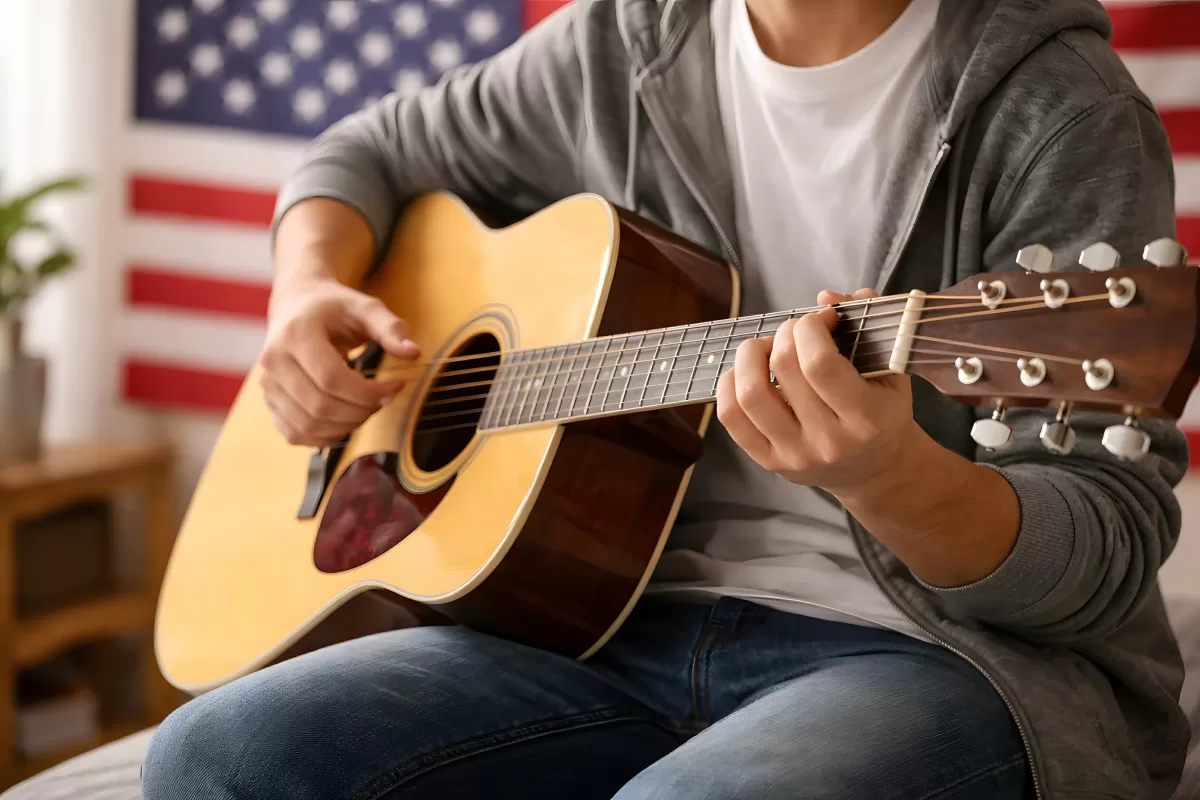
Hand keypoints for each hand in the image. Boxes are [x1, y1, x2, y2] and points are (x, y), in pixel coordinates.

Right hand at [260, 278, 418, 446]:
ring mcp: (267, 384)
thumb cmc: (334, 307)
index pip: (331, 379)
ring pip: (308, 426)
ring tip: (367, 406)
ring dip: (347, 426)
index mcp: (295, 334)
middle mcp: (273, 361)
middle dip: (361, 411)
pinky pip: (297, 434)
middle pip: (320, 406)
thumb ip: (391, 328)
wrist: (297, 303)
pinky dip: (326, 436)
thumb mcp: (366, 307)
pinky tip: (346, 418)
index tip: (396, 386)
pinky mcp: (269, 402)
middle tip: (384, 398)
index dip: (369, 392)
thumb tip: (413, 353)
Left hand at [715, 288, 920, 499]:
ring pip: (750, 394)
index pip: (819, 363)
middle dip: (785, 332)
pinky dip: (730, 384)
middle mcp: (829, 441)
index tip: (821, 318)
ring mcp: (796, 455)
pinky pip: (731, 418)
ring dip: (751, 354)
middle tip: (796, 330)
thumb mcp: (892, 366)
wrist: (875, 470)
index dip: (811, 327)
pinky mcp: (769, 462)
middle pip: (785, 368)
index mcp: (867, 418)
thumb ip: (868, 321)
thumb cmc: (883, 411)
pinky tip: (747, 372)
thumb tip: (825, 297)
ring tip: (766, 347)